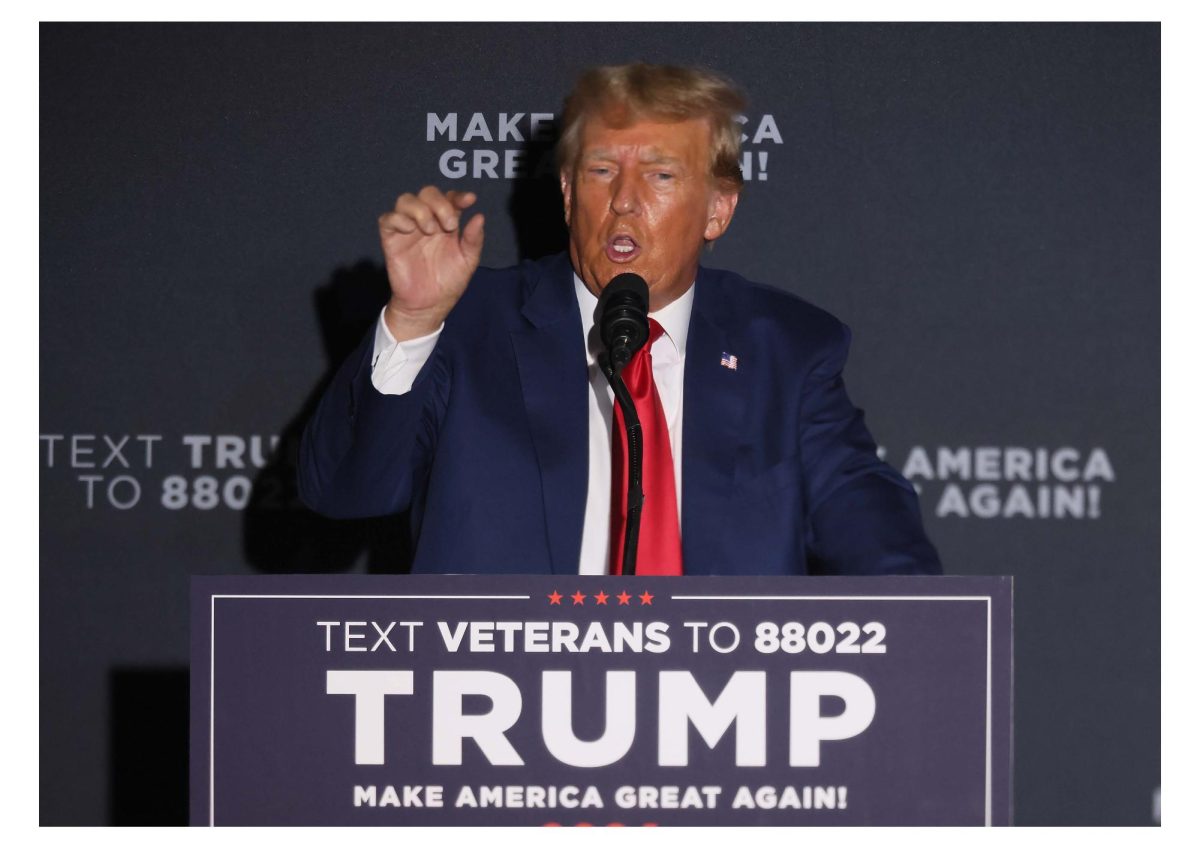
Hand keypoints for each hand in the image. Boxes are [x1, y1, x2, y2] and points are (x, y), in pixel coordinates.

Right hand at [377, 186, 484, 339]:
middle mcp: (426, 221)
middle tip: (449, 225)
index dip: (458, 196)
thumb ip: (473, 240)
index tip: (469, 200)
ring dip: (420, 209)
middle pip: (427, 193)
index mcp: (446, 223)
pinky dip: (398, 218)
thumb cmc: (448, 283)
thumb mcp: (468, 261)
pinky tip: (410, 230)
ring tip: (430, 230)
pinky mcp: (391, 240)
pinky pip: (387, 219)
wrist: (429, 306)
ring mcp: (407, 229)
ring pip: (405, 200)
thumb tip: (479, 216)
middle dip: (439, 203)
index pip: (450, 199)